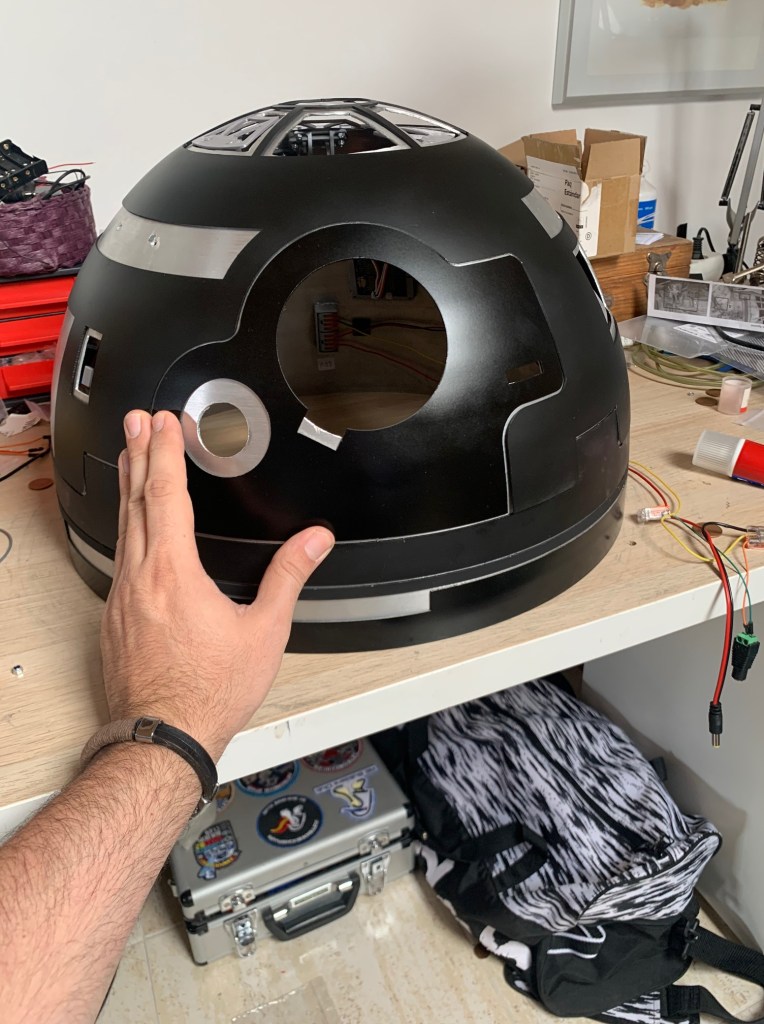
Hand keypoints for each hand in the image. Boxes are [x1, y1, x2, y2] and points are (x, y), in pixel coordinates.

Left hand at [100, 409, 333, 761]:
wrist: (163, 738)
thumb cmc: (208, 692)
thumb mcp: (264, 631)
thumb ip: (289, 577)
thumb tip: (315, 540)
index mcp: (174, 573)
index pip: (166, 495)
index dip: (164, 453)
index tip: (161, 423)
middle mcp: (139, 579)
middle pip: (136, 501)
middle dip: (138, 454)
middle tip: (136, 422)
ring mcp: (120, 598)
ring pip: (122, 527)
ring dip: (129, 487)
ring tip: (132, 459)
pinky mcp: (114, 618)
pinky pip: (118, 556)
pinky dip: (126, 526)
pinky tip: (133, 528)